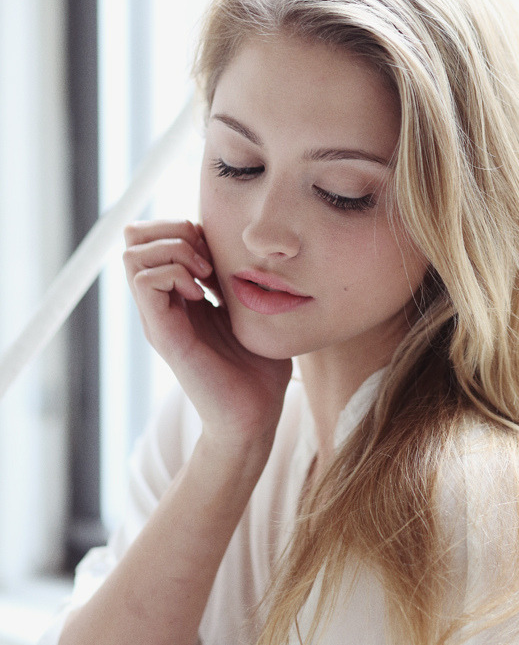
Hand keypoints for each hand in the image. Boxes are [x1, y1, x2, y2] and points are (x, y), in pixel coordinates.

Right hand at [123, 220, 290, 447]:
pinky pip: (146, 282)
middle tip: (209, 258)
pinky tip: (202, 295)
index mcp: (178, 296)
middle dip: (175, 231)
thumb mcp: (250, 310)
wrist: (254, 416)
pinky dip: (174, 274)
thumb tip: (244, 246)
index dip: (184, 228)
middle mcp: (161, 305)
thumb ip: (238, 278)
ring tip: (205, 275)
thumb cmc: (259, 368)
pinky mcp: (163, 334)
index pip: (153, 236)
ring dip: (174, 251)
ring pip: (133, 254)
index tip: (219, 251)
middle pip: (135, 238)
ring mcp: (158, 319)